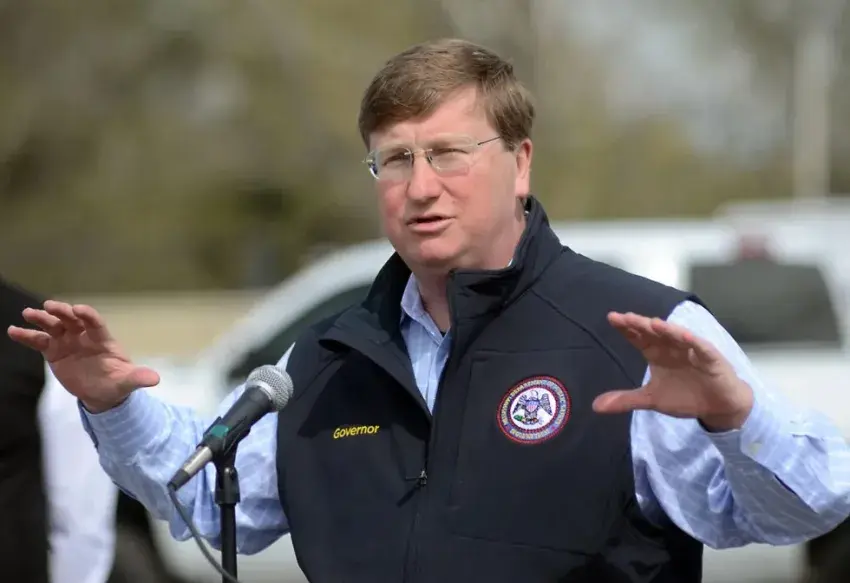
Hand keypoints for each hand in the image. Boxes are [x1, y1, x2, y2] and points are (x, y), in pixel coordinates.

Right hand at [7, 300, 159, 412]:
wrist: (101, 394)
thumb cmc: (117, 383)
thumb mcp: (127, 382)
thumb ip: (138, 378)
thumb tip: (155, 379)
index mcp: (103, 339)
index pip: (95, 323)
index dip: (88, 315)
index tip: (78, 309)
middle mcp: (84, 336)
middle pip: (72, 320)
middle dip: (62, 312)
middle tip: (49, 306)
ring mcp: (67, 342)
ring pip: (54, 326)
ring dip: (42, 319)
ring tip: (28, 314)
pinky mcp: (54, 351)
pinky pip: (39, 341)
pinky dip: (27, 336)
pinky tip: (13, 331)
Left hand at [592, 311, 752, 430]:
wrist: (717, 407)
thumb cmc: (685, 396)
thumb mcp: (651, 399)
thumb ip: (625, 400)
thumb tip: (595, 406)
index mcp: (657, 354)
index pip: (639, 337)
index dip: (626, 328)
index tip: (611, 318)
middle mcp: (671, 347)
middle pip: (654, 332)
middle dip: (640, 324)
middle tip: (624, 317)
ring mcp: (691, 350)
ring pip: (676, 335)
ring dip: (665, 329)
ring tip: (651, 322)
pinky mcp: (710, 357)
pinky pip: (700, 347)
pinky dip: (692, 341)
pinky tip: (683, 335)